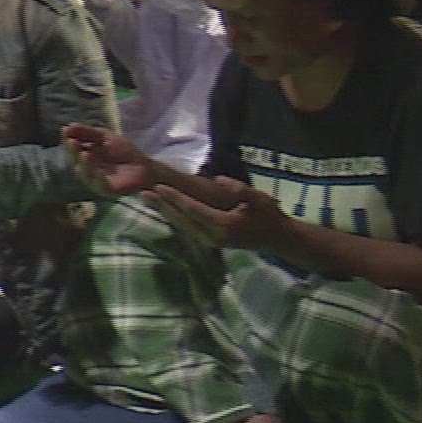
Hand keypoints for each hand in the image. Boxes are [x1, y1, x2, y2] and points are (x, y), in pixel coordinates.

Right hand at [61, 123, 155, 197]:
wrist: (144, 166)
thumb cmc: (123, 151)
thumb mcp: (105, 137)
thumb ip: (88, 133)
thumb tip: (66, 127)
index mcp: (84, 155)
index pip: (72, 149)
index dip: (68, 141)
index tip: (65, 132)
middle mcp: (86, 168)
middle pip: (75, 161)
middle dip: (73, 152)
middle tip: (72, 142)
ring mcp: (95, 180)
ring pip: (85, 174)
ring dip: (84, 165)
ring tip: (84, 154)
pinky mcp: (106, 190)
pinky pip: (100, 185)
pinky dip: (98, 179)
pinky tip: (98, 173)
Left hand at [144, 177, 293, 253]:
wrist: (277, 239)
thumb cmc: (269, 215)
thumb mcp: (259, 198)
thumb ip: (239, 189)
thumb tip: (218, 180)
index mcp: (223, 225)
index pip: (192, 210)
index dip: (175, 198)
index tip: (158, 187)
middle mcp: (213, 236)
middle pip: (182, 220)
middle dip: (162, 206)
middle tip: (143, 193)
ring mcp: (210, 242)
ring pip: (182, 226)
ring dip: (165, 213)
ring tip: (148, 199)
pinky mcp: (210, 242)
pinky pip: (187, 229)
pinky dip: (174, 218)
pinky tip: (164, 209)